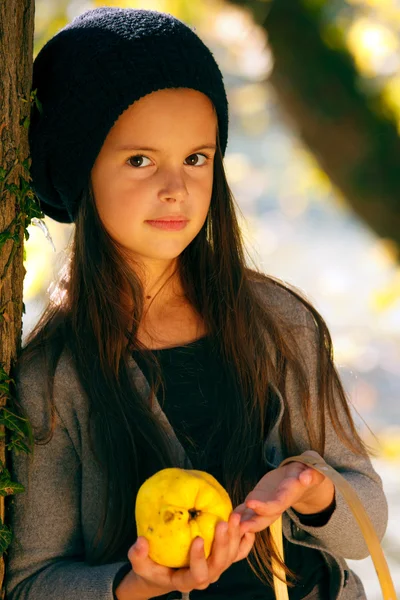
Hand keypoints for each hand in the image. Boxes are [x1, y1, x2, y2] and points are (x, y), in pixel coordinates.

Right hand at [121, 512, 255, 597]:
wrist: (165, 572)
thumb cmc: (152, 567)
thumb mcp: (141, 565)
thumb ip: (138, 556)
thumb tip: (139, 543)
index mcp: (187, 580)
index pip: (198, 574)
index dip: (199, 558)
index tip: (197, 538)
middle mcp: (206, 575)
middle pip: (220, 563)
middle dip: (223, 543)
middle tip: (223, 522)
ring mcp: (216, 567)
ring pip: (231, 556)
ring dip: (234, 537)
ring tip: (234, 517)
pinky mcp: (222, 557)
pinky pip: (238, 552)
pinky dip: (244, 541)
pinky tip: (247, 527)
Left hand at [234, 451, 334, 535]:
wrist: (302, 476)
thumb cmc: (308, 470)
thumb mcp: (314, 469)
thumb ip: (311, 474)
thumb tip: (306, 477)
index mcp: (289, 495)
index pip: (276, 504)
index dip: (264, 506)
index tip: (250, 502)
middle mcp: (277, 504)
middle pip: (265, 517)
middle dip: (252, 522)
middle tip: (237, 525)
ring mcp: (267, 503)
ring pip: (255, 516)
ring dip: (243, 521)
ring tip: (229, 521)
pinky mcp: (259, 499)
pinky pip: (248, 509)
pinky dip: (239, 512)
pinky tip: (228, 514)